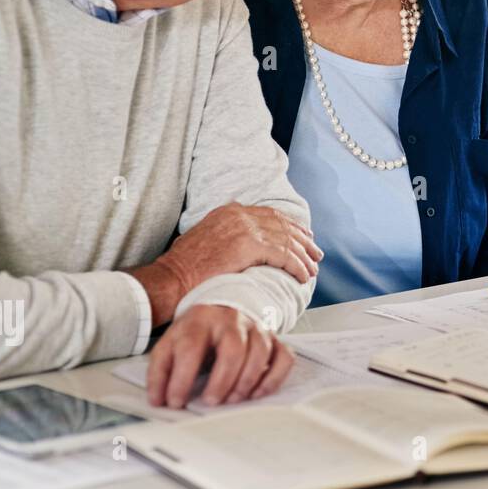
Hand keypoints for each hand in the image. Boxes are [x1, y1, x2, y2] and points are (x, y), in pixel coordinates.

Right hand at [131, 203, 320, 324]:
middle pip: (283, 225)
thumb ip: (228, 233)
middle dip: (303, 241)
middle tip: (316, 254)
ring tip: (312, 269)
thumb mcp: (206, 237)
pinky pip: (284, 256)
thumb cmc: (185, 267)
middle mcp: (240, 215)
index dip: (291, 226)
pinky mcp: (250, 245)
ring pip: (287, 241)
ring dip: (304, 257)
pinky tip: (303, 277)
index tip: (304, 237)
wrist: (171, 277)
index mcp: (231, 211)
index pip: (271, 215)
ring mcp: (245, 228)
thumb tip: (244, 242)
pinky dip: (297, 267)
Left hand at [146, 305, 294, 407]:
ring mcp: (256, 327)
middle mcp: (231, 320)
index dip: (182, 379)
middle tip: (211, 402)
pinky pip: (284, 357)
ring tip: (232, 400)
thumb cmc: (195, 333)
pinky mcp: (274, 338)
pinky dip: (274, 378)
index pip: (191, 348)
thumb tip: (157, 400)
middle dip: (222, 381)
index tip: (175, 401)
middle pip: (233, 348)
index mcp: (199, 321)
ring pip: (261, 352)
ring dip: (247, 381)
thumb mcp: (170, 345)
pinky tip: (257, 393)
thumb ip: (159, 372)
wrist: (223, 307)